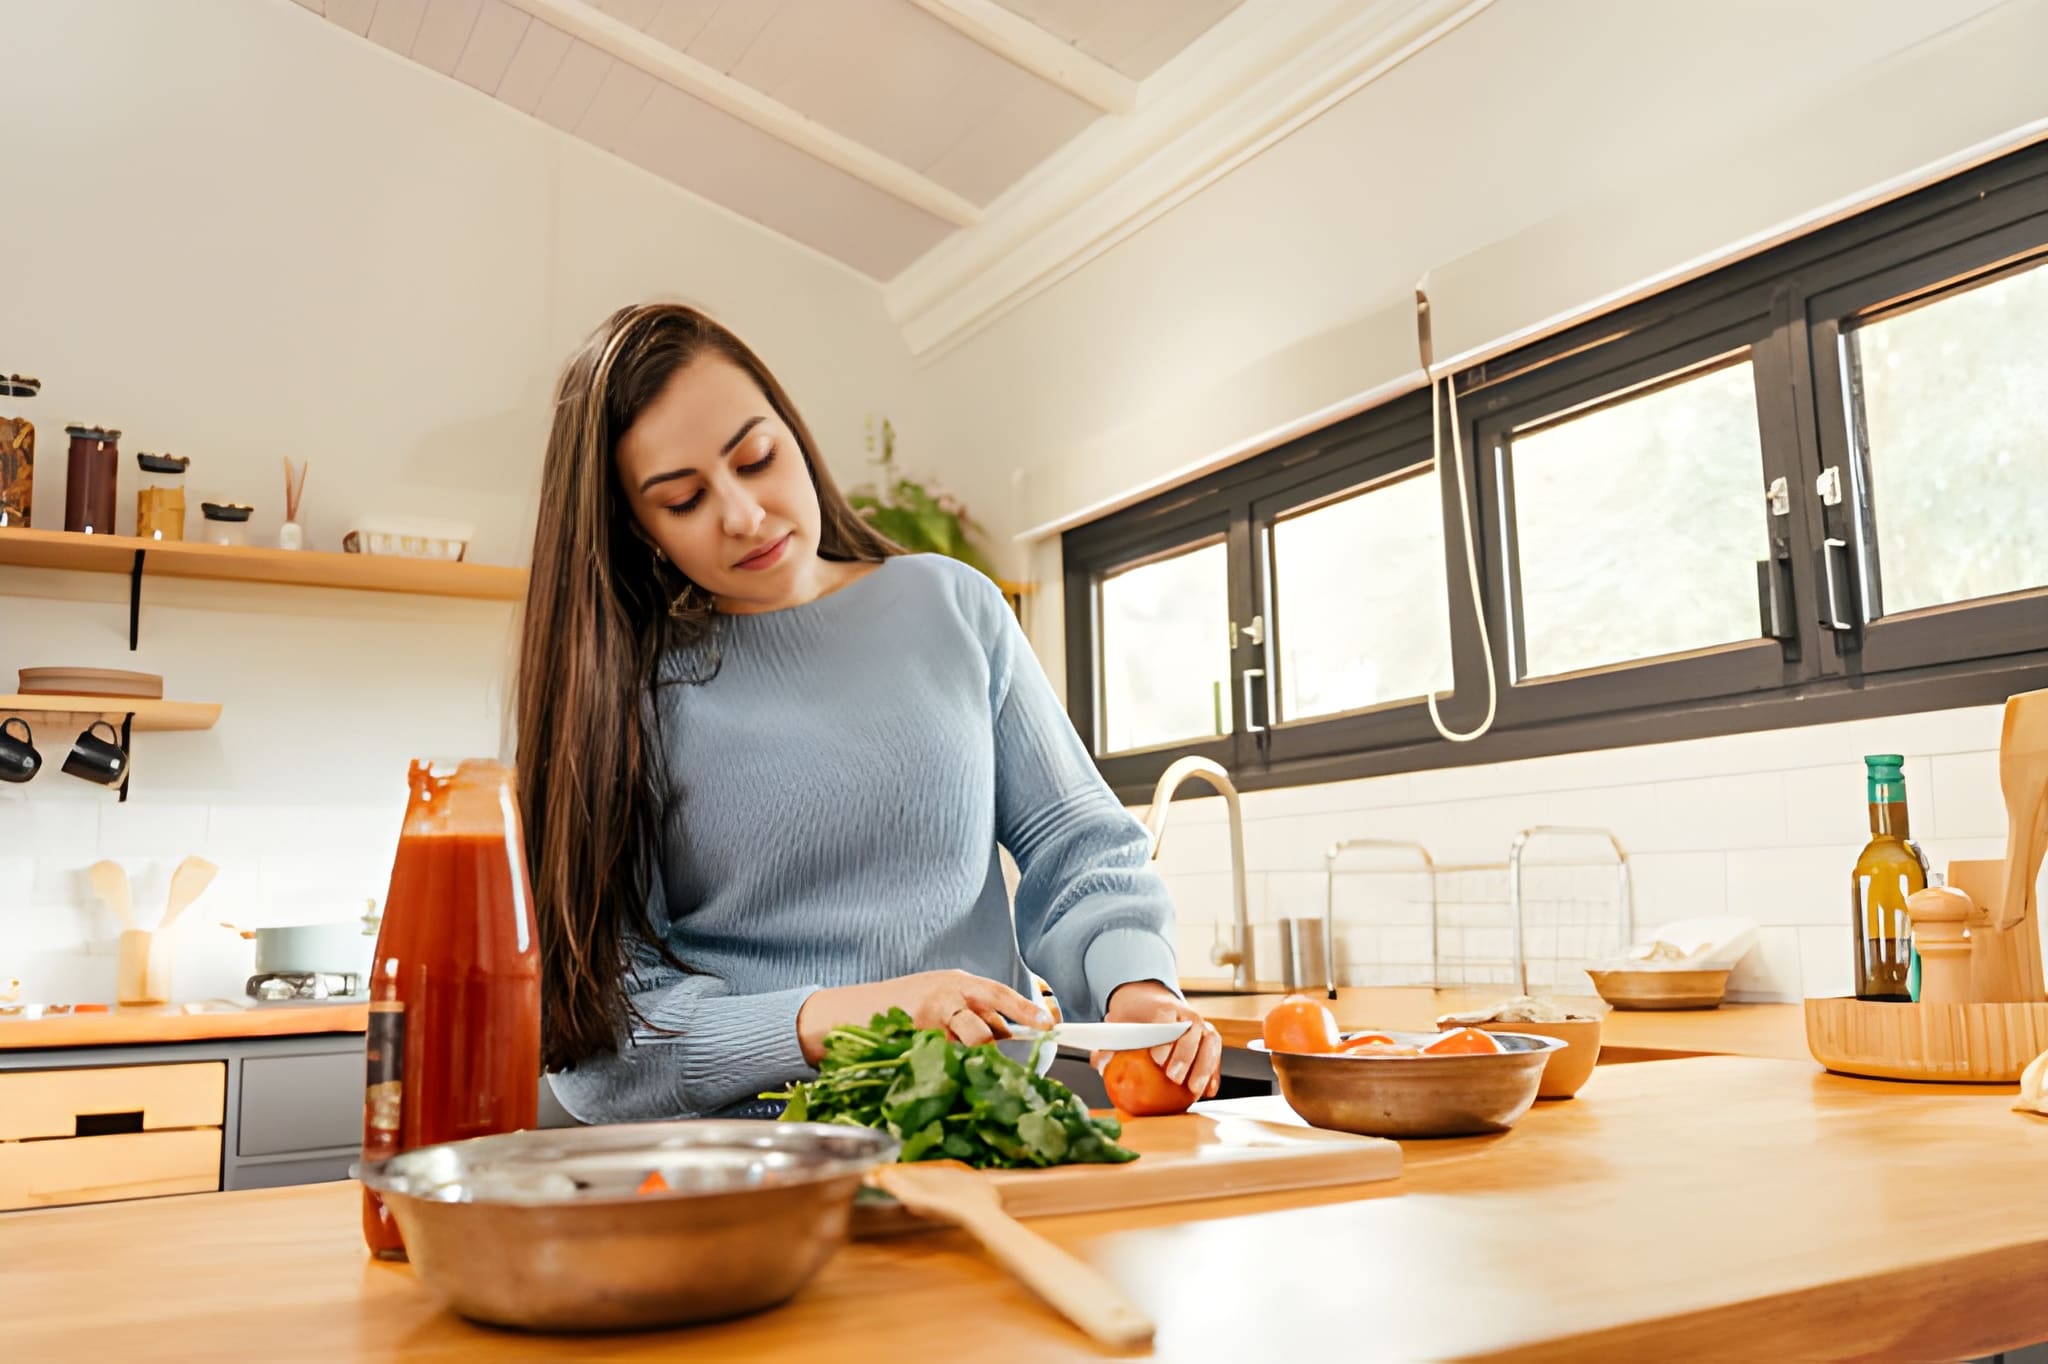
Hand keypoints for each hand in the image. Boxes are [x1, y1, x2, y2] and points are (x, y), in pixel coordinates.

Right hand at [797, 970, 1050, 1064]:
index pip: (999, 993)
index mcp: (956, 982)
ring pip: (972, 1036)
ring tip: (987, 1070)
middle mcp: (947, 991)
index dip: (1025, 1008)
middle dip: (1019, 1021)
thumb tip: (1004, 1036)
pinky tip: (952, 1077)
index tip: (1048, 1023)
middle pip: (992, 1005)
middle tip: (1039, 1036)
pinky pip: (946, 1055)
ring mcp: (931, 1011)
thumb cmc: (895, 1010)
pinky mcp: (915, 1032)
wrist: (842, 1014)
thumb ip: (968, 1015)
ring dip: (982, 1055)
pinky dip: (954, 1068)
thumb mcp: (936, 1002)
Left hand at [1096, 980, 1221, 1098]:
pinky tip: (1208, 1092)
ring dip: (1204, 1067)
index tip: (1156, 1060)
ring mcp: (1202, 1025)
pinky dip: (1214, 1074)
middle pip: (1191, 1031)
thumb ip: (1109, 1045)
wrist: (1152, 1004)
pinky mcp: (1210, 1040)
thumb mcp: (1119, 1026)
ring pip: (1210, 1042)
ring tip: (1194, 1090)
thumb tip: (1101, 1064)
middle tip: (1174, 1078)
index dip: (1163, 1039)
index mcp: (1162, 1007)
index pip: (1165, 1018)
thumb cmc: (1136, 1019)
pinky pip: (1216, 1056)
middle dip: (1184, 1055)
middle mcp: (1186, 1014)